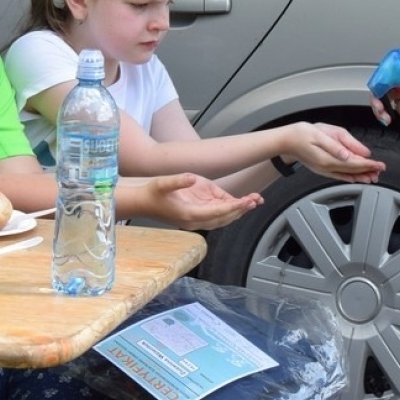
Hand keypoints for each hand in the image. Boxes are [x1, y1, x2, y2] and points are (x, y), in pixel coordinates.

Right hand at [137, 173, 262, 230]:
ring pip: (224, 217)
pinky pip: (220, 213)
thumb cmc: (153, 193)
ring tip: (255, 200)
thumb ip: (178, 181)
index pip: (214, 213)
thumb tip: (191, 179)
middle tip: (254, 200)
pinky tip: (245, 201)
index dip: (230, 208)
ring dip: (240, 210)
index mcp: (188, 214)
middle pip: (223, 218)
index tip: (244, 202)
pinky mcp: (200, 212)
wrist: (144, 201)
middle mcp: (196, 219)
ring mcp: (199, 217)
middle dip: (240, 209)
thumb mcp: (162, 183)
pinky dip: (233, 208)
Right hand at [283, 123, 384, 182]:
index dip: (369, 164)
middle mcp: (327, 167)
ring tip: (372, 176)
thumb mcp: (321, 134)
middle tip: (381, 170)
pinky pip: (339, 175)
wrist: (286, 141)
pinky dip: (349, 177)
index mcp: (329, 158)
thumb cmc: (301, 134)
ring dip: (361, 176)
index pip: (354, 163)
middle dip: (368, 170)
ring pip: (347, 175)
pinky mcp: (322, 168)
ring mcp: (324, 169)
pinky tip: (355, 178)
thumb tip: (353, 154)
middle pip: (352, 171)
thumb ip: (339, 145)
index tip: (380, 164)